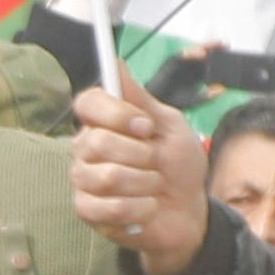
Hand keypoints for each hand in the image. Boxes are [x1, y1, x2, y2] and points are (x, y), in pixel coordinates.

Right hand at [70, 83, 213, 274]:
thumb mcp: (171, 126)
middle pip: (96, 142)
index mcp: (105, 122)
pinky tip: (148, 208)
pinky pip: (107, 207)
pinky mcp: (88, 211)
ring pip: (105, 177)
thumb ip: (142, 99)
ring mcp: (84, 180)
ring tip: (154, 186)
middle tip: (156, 162)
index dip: (115, 113)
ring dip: (143, 183)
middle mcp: (87, 148)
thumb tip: (117, 64)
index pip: (87, 103)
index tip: (145, 126)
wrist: (189, 209)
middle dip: (140, 155)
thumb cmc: (179, 165)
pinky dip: (138, 208)